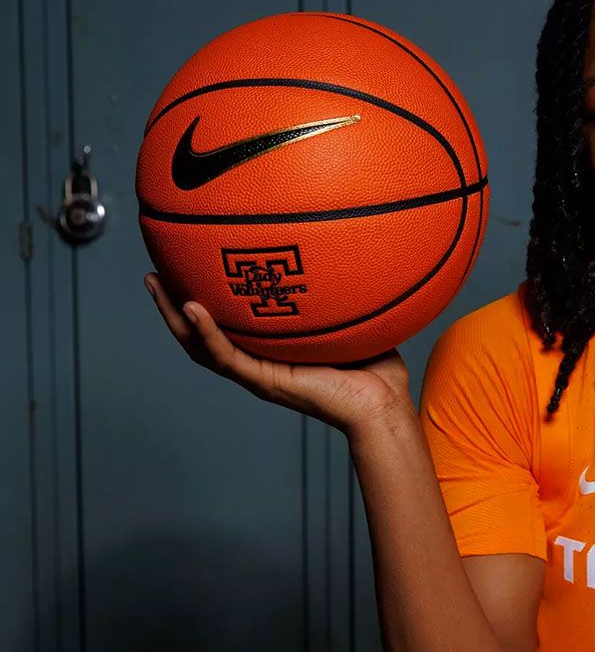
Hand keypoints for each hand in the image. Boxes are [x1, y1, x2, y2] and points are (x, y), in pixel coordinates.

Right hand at [144, 271, 413, 433]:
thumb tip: (344, 245)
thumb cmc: (375, 368)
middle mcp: (259, 361)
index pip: (228, 322)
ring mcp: (258, 374)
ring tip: (157, 284)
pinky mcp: (265, 383)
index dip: (204, 297)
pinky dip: (206, 333)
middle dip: (173, 303)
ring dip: (175, 316)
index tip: (188, 265)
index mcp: (272, 349)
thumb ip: (339, 289)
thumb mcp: (352, 316)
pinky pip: (226, 357)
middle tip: (154, 271)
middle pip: (201, 333)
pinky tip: (192, 308)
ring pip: (201, 346)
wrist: (382, 405)